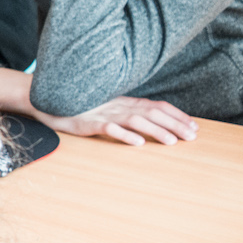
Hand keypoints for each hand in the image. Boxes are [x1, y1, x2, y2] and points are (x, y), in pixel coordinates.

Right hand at [33, 94, 199, 145]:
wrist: (48, 99)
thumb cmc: (81, 107)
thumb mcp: (108, 107)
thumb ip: (128, 112)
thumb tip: (152, 121)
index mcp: (126, 102)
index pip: (158, 106)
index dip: (178, 116)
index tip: (194, 127)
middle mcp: (119, 106)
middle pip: (152, 113)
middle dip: (175, 125)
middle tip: (191, 137)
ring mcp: (104, 113)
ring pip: (136, 121)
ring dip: (156, 131)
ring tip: (171, 142)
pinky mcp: (88, 123)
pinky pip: (109, 128)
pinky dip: (125, 135)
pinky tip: (138, 143)